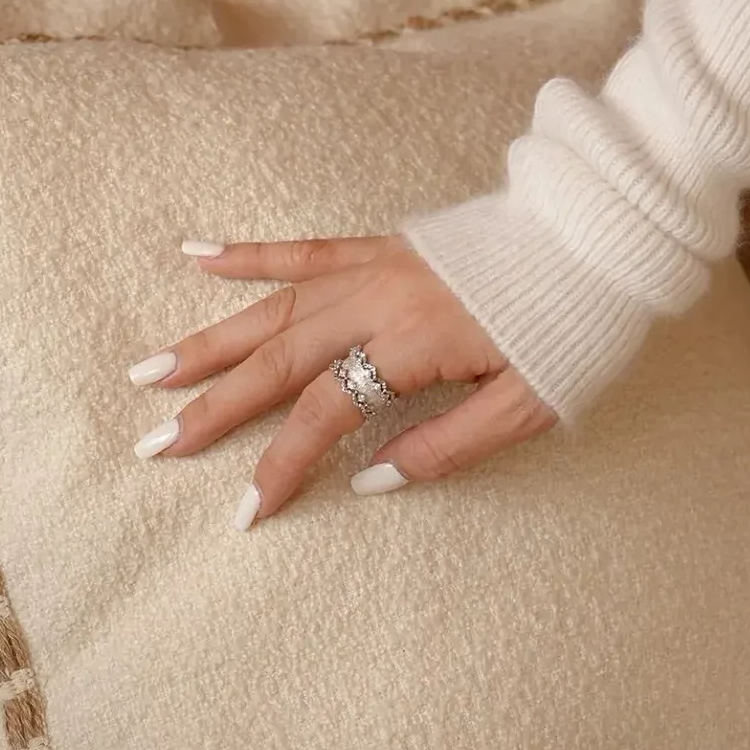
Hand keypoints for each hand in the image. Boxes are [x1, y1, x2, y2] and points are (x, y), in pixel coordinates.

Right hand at [127, 235, 556, 526]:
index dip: (281, 465)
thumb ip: (448, 447)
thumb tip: (373, 480)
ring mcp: (373, 266)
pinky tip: (195, 254)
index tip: (246, 511)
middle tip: (156, 444)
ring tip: (151, 371)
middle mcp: (377, 300)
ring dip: (208, 341)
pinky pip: (303, 250)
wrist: (599, 238)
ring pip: (272, 307)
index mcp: (411, 344)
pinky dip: (248, 254)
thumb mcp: (526, 407)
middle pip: (276, 360)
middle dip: (212, 407)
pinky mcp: (380, 244)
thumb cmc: (571, 330)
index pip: (324, 413)